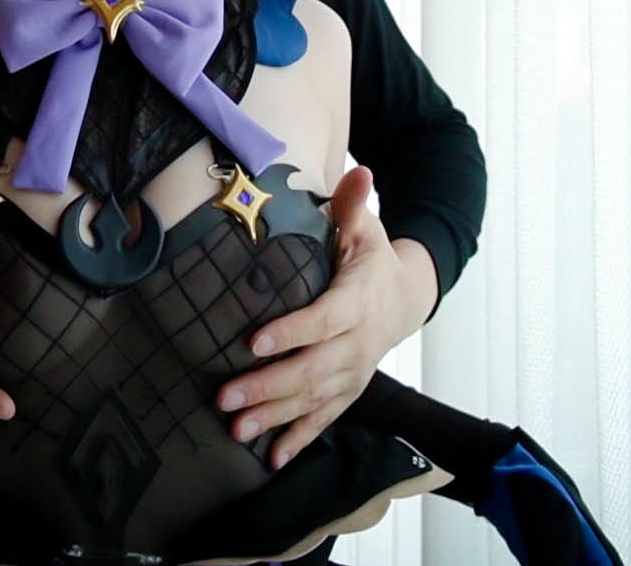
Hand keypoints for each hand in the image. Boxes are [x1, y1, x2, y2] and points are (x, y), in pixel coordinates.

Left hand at [213, 166, 425, 470]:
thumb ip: (352, 204)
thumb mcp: (364, 227)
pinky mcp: (349, 391)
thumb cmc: (369, 256)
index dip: (292, 332)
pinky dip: (299, 440)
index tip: (254, 342)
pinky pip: (324, 419)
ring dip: (275, 418)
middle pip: (312, 369)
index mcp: (357, 300)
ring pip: (313, 400)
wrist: (405, 297)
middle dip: (268, 386)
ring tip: (236, 431)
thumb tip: (358, 170)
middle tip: (225, 397)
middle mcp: (358, 342)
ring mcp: (354, 372)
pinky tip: (271, 459)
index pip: (323, 319)